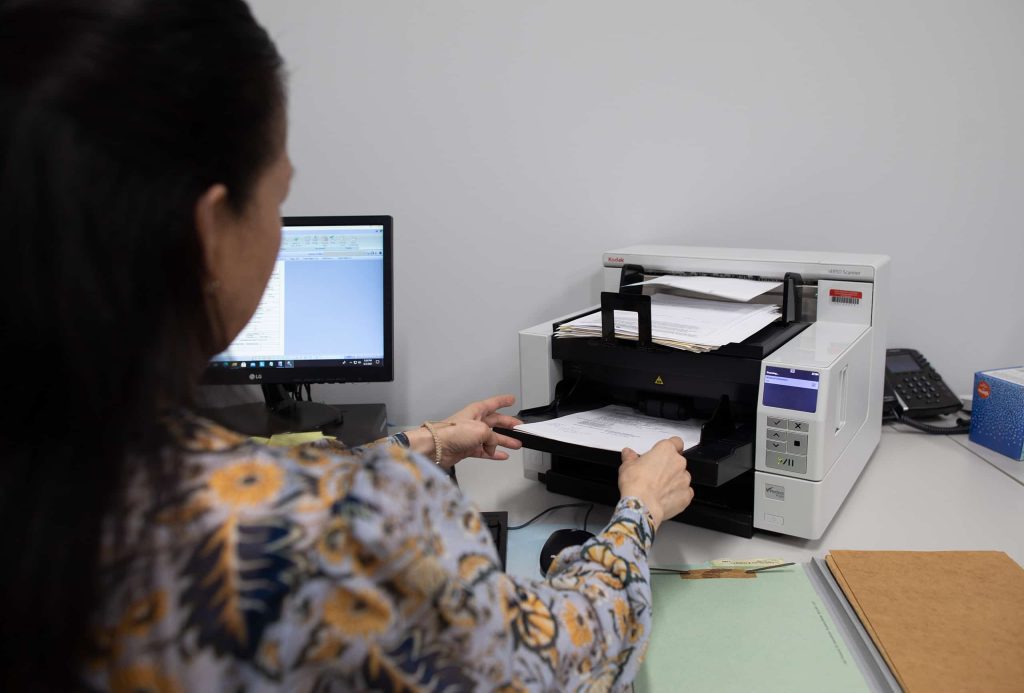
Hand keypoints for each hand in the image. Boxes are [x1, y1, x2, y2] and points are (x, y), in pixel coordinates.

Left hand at [407, 394, 522, 468]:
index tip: (512, 399)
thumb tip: (493, 446)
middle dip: (508, 425)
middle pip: (495, 422)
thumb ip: (492, 437)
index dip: (503, 401)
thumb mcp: (481, 430)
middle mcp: (474, 422)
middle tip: (519, 428)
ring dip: (504, 441)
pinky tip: (502, 455)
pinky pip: (484, 451)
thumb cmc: (453, 432)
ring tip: (516, 445)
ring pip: (492, 438)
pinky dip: (494, 453)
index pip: (493, 403)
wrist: (436, 447)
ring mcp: (470, 436)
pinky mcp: (467, 448)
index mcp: (476, 411)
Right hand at [617, 437, 692, 530]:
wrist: (642, 505)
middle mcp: (678, 463)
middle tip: (655, 473)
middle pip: (678, 461)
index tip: (664, 453)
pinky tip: (665, 498)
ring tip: (659, 488)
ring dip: (673, 480)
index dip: (671, 447)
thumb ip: (630, 457)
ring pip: (682, 477)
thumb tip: (628, 454)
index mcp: (665, 450)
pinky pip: (685, 492)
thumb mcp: (627, 466)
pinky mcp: (686, 495)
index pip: (676, 442)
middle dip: (669, 466)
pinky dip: (678, 494)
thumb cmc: (636, 484)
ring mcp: (684, 479)